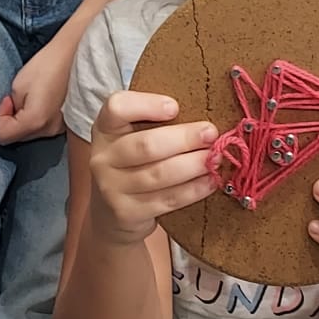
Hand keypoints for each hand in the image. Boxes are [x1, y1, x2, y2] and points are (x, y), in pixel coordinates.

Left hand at [0, 32, 76, 144]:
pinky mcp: (66, 123)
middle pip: (18, 137)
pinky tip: (43, 101)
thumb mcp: (18, 85)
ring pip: (31, 133)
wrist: (74, 55)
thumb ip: (11, 107)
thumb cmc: (46, 65)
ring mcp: (60, 128)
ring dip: (25, 119)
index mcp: (35, 122)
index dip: (1, 116)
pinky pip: (43, 127)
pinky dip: (38, 118)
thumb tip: (14, 115)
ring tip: (33, 96)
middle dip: (13, 119)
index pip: (4, 136)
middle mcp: (49, 131)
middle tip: (18, 97)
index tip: (8, 99)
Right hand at [85, 91, 218, 247]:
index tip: (175, 107)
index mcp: (105, 127)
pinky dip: (192, 190)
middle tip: (211, 133)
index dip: (147, 105)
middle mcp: (103, 157)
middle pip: (146, 145)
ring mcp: (111, 188)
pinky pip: (166, 199)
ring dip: (193, 165)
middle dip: (184, 139)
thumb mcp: (130, 135)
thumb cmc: (131, 161)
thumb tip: (202, 111)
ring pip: (158, 174)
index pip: (117, 107)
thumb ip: (154, 122)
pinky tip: (209, 181)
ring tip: (215, 158)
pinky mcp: (127, 213)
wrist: (110, 211)